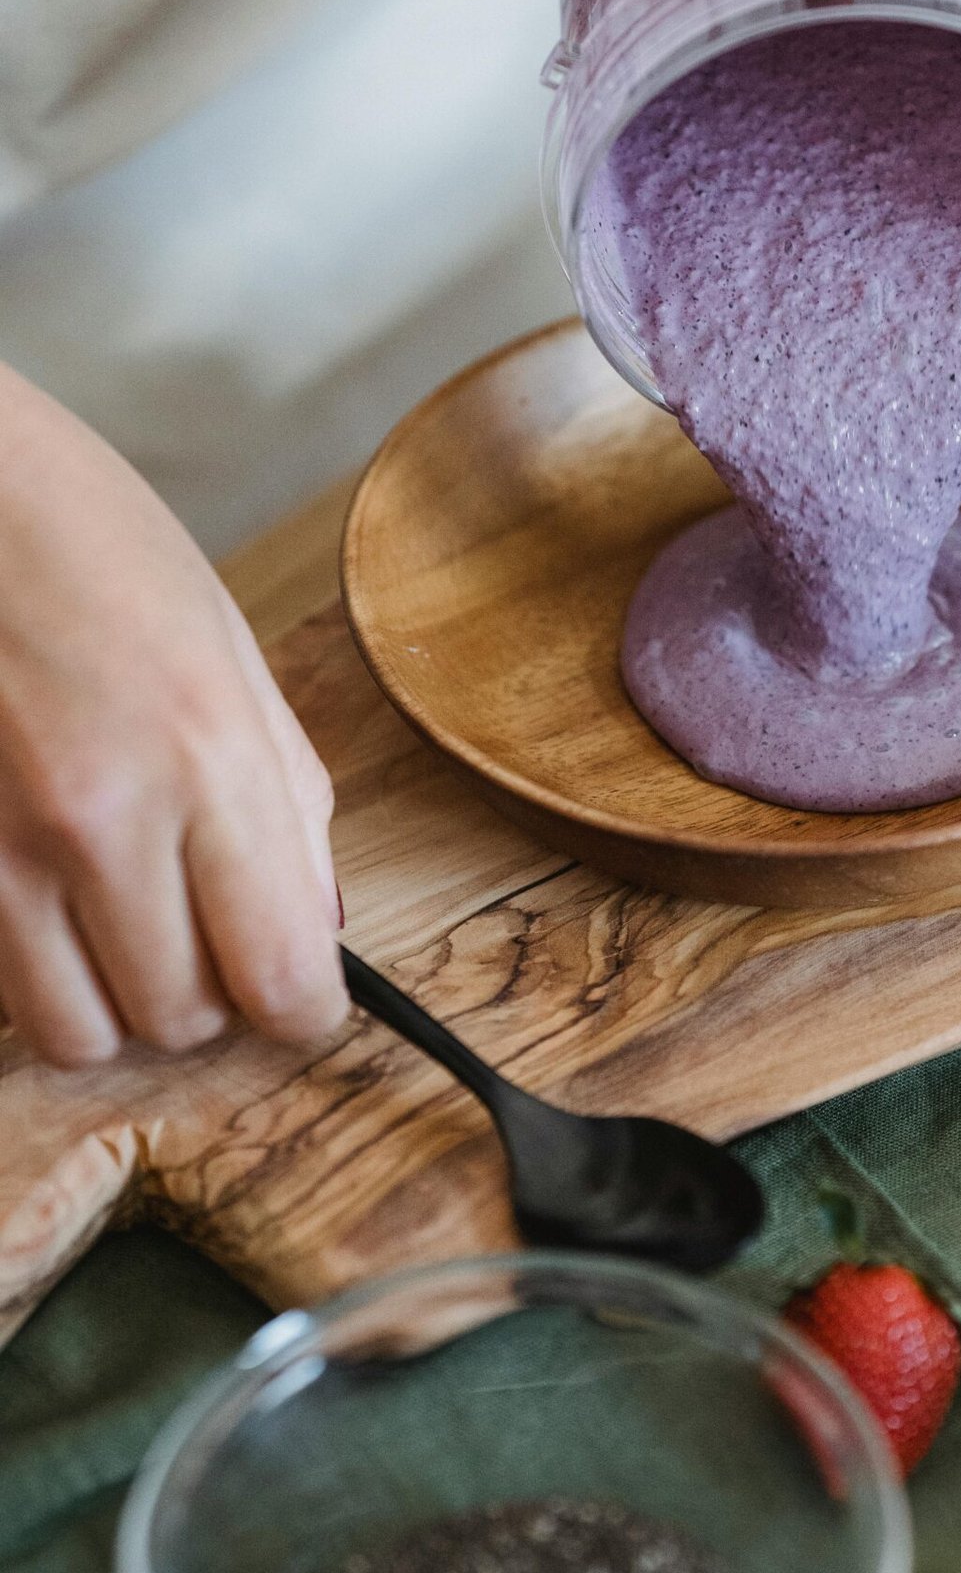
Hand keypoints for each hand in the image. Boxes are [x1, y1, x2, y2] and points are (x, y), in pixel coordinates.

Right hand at [0, 368, 345, 1066]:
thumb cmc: (86, 540)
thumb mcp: (227, 646)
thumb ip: (287, 799)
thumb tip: (317, 927)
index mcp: (207, 754)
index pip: (280, 974)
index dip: (303, 1008)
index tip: (300, 996)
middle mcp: (103, 818)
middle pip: (184, 1018)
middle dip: (210, 992)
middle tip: (203, 926)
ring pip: (81, 1032)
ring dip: (114, 998)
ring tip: (119, 915)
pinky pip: (2, 990)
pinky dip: (36, 972)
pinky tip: (49, 892)